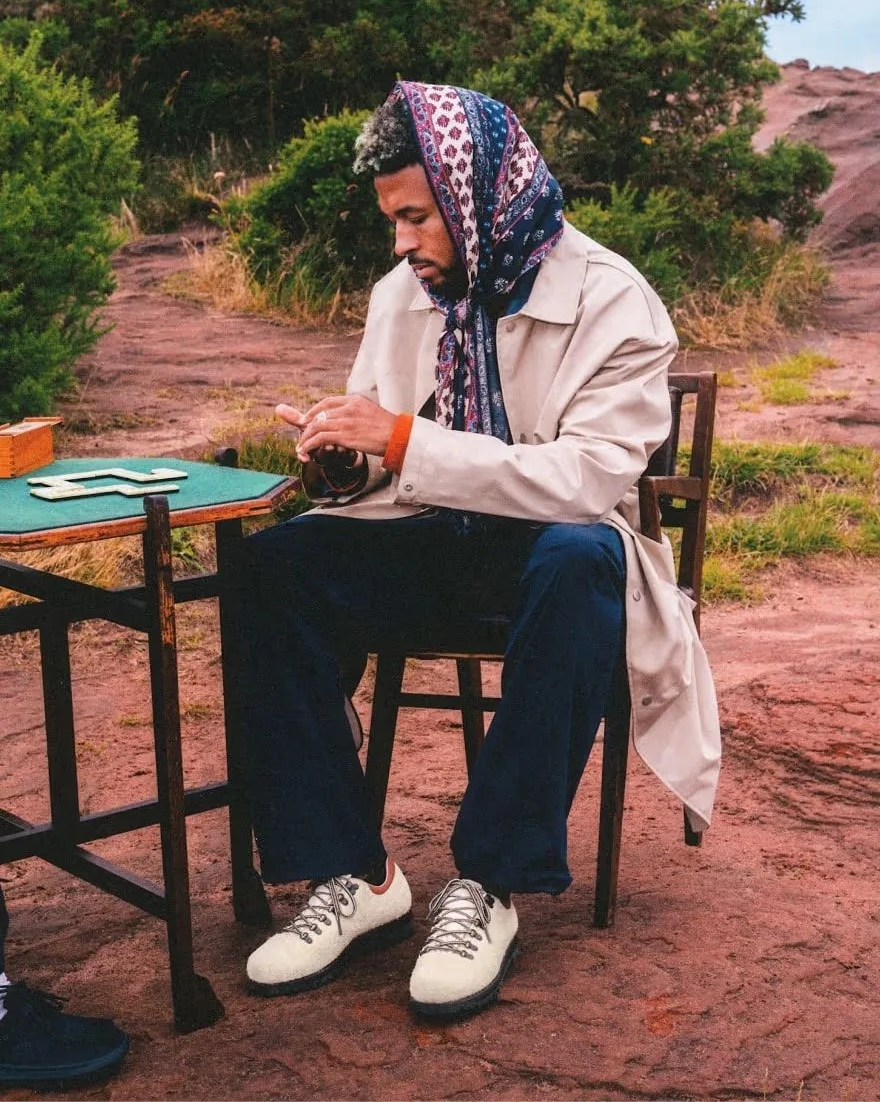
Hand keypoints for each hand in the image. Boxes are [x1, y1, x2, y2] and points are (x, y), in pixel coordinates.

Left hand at [280, 395, 396, 461]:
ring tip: (301, 448)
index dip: (314, 411)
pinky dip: (309, 444)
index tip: (307, 420)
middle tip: (303, 437)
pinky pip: (320, 438)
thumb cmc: (389, 429)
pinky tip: (305, 451)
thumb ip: (357, 414)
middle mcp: (348, 407)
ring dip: (305, 438)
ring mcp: (346, 421)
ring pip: (316, 426)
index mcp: (355, 400)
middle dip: (307, 427)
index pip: (327, 402)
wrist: (399, 437)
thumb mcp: (372, 413)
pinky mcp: (345, 435)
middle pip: (319, 415)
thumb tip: (348, 421)